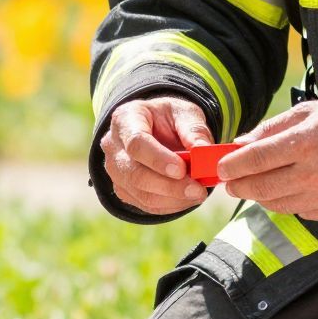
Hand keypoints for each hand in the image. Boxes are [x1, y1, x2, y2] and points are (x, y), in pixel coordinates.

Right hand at [101, 96, 213, 213]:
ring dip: (172, 199)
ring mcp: (115, 170)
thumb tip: (204, 150)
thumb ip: (194, 129)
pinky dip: (169, 205)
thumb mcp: (184, 113)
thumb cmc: (169, 118)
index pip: (136, 143)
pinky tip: (188, 199)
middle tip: (197, 190)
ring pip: (140, 193)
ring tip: (198, 194)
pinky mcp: (123, 189)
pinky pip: (144, 204)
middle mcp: (113, 146)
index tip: (182, 169)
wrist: (156, 128)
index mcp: (125, 119)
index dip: (158, 159)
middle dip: (169, 186)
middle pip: (135, 173)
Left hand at [217, 98, 317, 221]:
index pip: (256, 159)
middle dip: (238, 186)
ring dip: (259, 195)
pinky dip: (285, 201)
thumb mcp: (306, 113)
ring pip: (276, 204)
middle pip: (261, 188)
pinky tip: (289, 187)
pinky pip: (297, 211)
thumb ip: (269, 130)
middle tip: (230, 181)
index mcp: (306, 142)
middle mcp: (315, 172)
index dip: (231, 165)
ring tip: (256, 183)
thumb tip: (238, 145)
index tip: (220, 168)